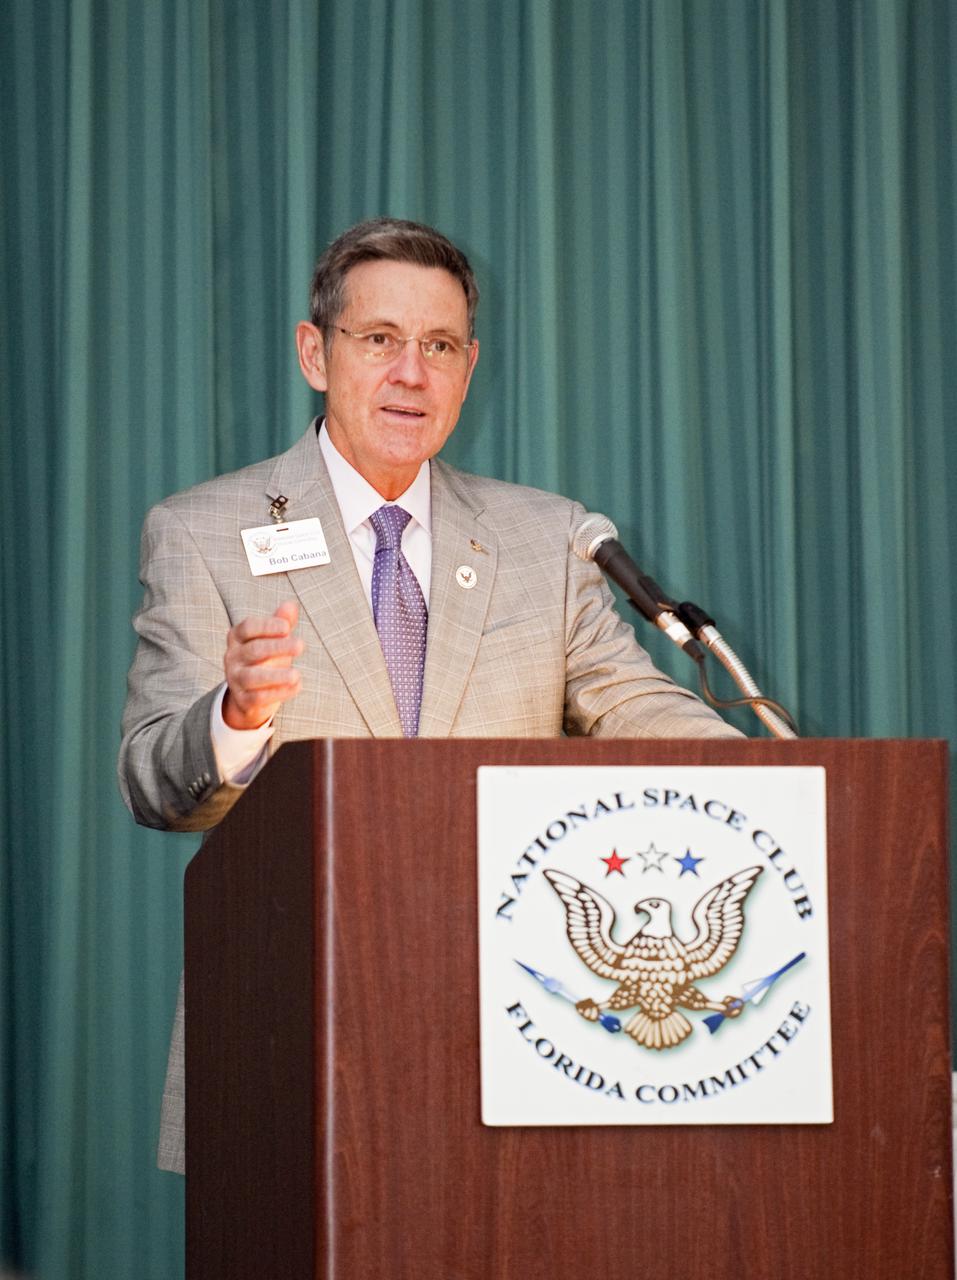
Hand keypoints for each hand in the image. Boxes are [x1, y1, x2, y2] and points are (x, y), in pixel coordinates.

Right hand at [222, 600, 303, 730]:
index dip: (267, 626)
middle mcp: (232, 657)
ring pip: (252, 677)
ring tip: (297, 674)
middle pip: (253, 650)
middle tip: (301, 645)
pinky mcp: (243, 700)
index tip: (287, 627)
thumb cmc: (265, 658)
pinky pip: (258, 697)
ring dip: (276, 675)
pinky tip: (297, 686)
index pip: (247, 627)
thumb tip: (291, 605)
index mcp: (237, 637)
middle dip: (278, 647)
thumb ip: (281, 622)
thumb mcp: (273, 638)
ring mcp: (235, 679)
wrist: (250, 694)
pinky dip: (278, 693)